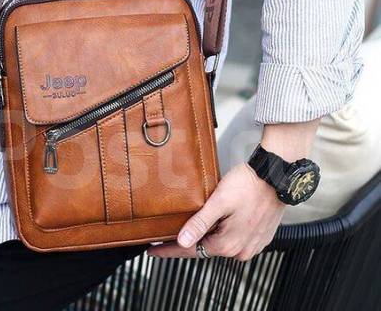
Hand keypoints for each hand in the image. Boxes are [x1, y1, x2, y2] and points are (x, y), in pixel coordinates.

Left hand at [148, 162, 283, 260]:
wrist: (276, 177)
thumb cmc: (248, 185)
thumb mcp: (218, 201)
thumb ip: (200, 223)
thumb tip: (182, 242)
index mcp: (228, 245)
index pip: (190, 251)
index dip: (169, 250)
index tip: (152, 251)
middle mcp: (241, 250)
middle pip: (205, 247)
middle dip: (188, 240)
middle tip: (166, 233)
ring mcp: (252, 245)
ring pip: (220, 242)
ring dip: (207, 234)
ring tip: (192, 223)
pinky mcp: (259, 236)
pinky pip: (234, 238)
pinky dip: (223, 231)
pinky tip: (217, 220)